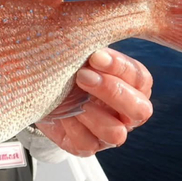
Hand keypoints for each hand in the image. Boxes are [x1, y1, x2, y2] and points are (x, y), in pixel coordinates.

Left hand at [37, 48, 152, 156]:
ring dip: (93, 113)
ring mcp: (107, 133)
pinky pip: (87, 144)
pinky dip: (72, 126)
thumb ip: (91, 47)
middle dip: (112, 91)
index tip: (95, 56)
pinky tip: (60, 111)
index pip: (140, 80)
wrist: (41, 89)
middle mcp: (126, 113)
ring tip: (73, 95)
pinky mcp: (86, 146)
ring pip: (116, 133)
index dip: (119, 68)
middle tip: (83, 75)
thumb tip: (89, 34)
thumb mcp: (81, 54)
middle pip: (140, 110)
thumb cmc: (68, 67)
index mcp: (133, 86)